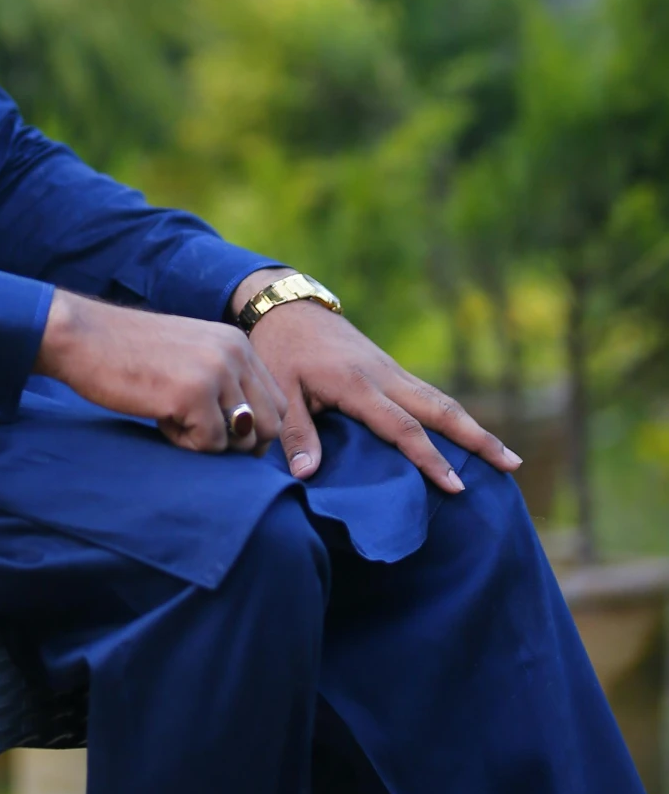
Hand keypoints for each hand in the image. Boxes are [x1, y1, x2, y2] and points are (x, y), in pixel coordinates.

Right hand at [35, 289, 287, 453]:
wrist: (82, 337)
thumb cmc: (128, 353)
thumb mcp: (190, 356)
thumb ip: (224, 382)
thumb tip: (251, 436)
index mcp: (236, 342)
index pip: (276, 403)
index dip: (252, 430)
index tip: (215, 431)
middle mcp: (235, 353)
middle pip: (271, 426)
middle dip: (238, 444)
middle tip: (195, 431)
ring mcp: (216, 372)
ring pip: (243, 439)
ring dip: (210, 442)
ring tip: (174, 419)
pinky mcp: (193, 394)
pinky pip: (208, 445)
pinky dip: (183, 442)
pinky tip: (158, 416)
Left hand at [229, 277, 522, 494]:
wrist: (289, 306)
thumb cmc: (279, 350)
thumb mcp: (280, 389)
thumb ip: (296, 431)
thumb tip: (307, 476)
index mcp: (357, 384)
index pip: (402, 428)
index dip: (429, 459)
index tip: (455, 487)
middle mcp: (384, 376)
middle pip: (440, 409)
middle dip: (477, 439)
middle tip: (513, 466)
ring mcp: (392, 371)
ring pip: (441, 400)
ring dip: (474, 428)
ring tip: (507, 458)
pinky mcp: (391, 370)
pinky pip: (429, 395)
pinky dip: (454, 417)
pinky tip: (468, 436)